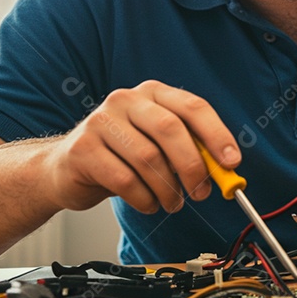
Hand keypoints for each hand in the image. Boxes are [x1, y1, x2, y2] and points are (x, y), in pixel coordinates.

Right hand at [44, 80, 238, 213]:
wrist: (64, 169)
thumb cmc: (121, 157)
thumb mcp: (159, 146)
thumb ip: (190, 150)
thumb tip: (225, 168)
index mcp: (152, 93)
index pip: (192, 107)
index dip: (217, 134)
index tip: (232, 162)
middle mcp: (126, 100)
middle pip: (170, 129)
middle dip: (193, 166)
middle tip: (202, 192)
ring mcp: (101, 122)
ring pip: (148, 158)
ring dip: (168, 190)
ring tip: (172, 202)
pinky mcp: (83, 149)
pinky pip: (125, 180)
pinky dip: (144, 199)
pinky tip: (148, 204)